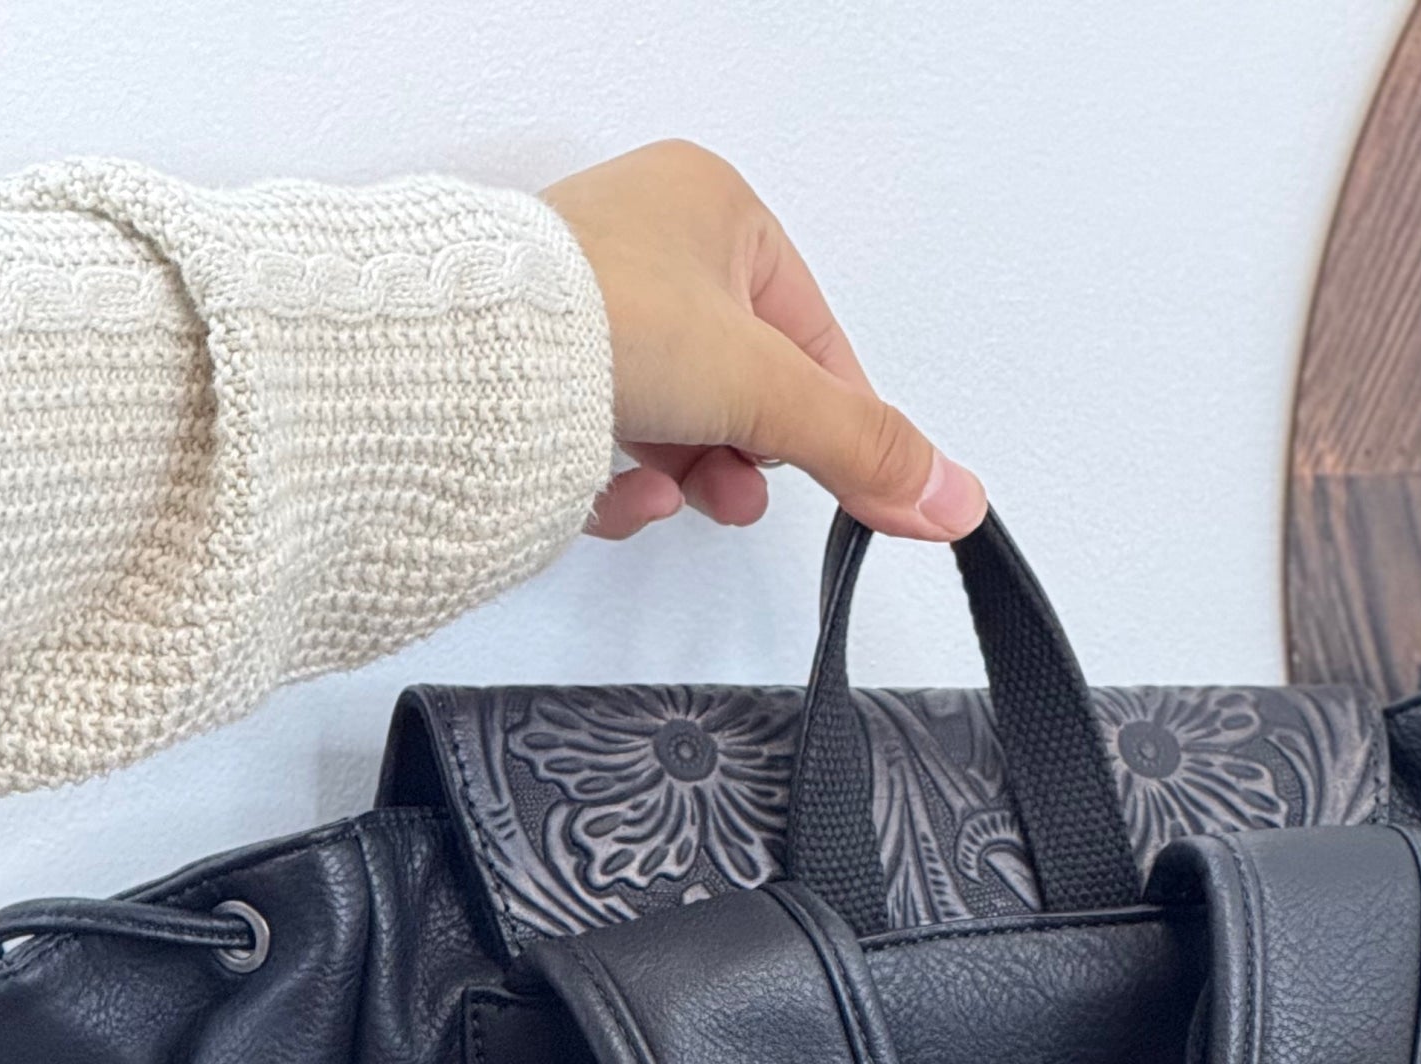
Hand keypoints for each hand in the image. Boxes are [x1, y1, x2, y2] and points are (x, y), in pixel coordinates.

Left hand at [542, 142, 986, 544]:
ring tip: (680, 499)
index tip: (859, 492)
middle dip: (747, 456)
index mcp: (716, 206)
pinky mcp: (537, 359)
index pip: (811, 336)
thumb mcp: (768, 392)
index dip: (835, 424)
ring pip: (677, 414)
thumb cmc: (606, 323)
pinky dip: (621, 478)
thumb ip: (864, 449)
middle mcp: (650, 237)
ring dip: (689, 474)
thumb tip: (953, 497)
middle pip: (744, 381)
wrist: (467, 359)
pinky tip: (616, 494)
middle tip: (740, 495)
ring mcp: (590, 298)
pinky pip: (609, 430)